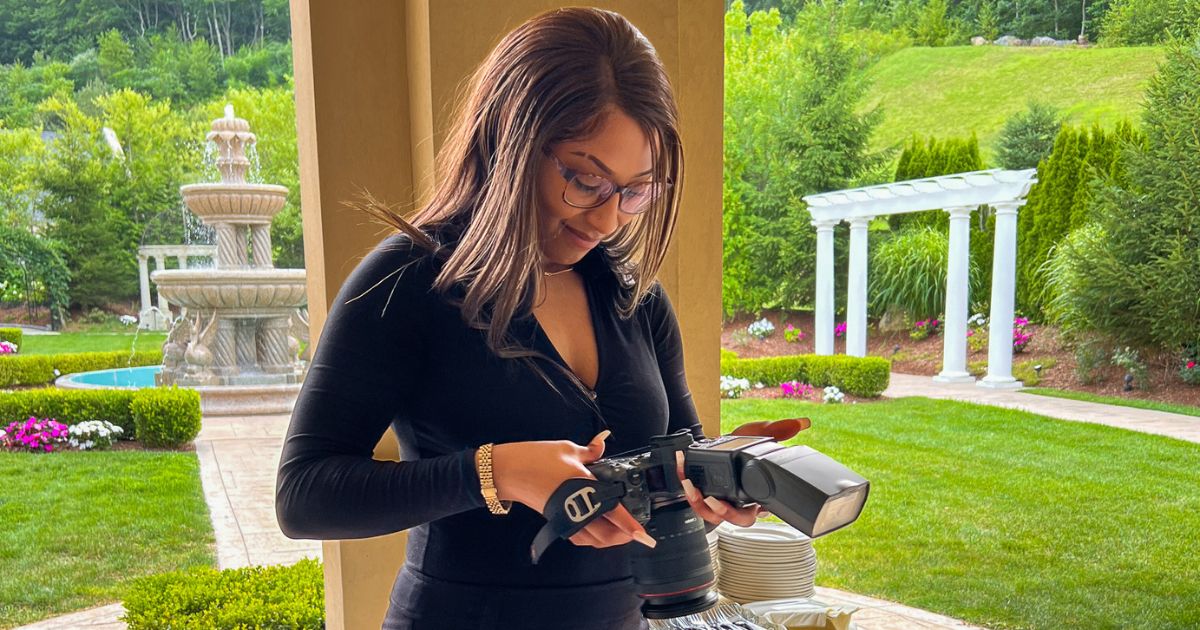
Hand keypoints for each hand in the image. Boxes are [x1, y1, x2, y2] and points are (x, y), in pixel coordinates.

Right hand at [491, 431, 656, 549]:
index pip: (612, 510)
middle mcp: (576, 506)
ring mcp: (565, 517)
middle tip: (635, 531)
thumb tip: (603, 441)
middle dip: (623, 536)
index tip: (642, 533)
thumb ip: (590, 450)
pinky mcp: (556, 521)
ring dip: (609, 539)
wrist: (508, 471)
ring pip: (593, 540)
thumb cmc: (536, 457)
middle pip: (606, 534)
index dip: (629, 524)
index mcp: (584, 485)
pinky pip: (579, 538)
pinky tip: (597, 529)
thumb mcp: (567, 449)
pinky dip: (592, 538)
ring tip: (620, 531)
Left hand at [677, 418, 810, 526]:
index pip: (757, 513)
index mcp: (755, 494)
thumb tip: (801, 422)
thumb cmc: (742, 441)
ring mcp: (718, 499)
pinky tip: (682, 468)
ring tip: (692, 487)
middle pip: (732, 519)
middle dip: (723, 512)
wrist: (719, 437)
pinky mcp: (701, 492)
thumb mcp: (761, 434)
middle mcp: (737, 502)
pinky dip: (685, 483)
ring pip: (709, 514)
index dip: (753, 513)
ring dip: (698, 503)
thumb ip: (780, 429)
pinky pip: (693, 497)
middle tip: (714, 500)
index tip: (753, 507)